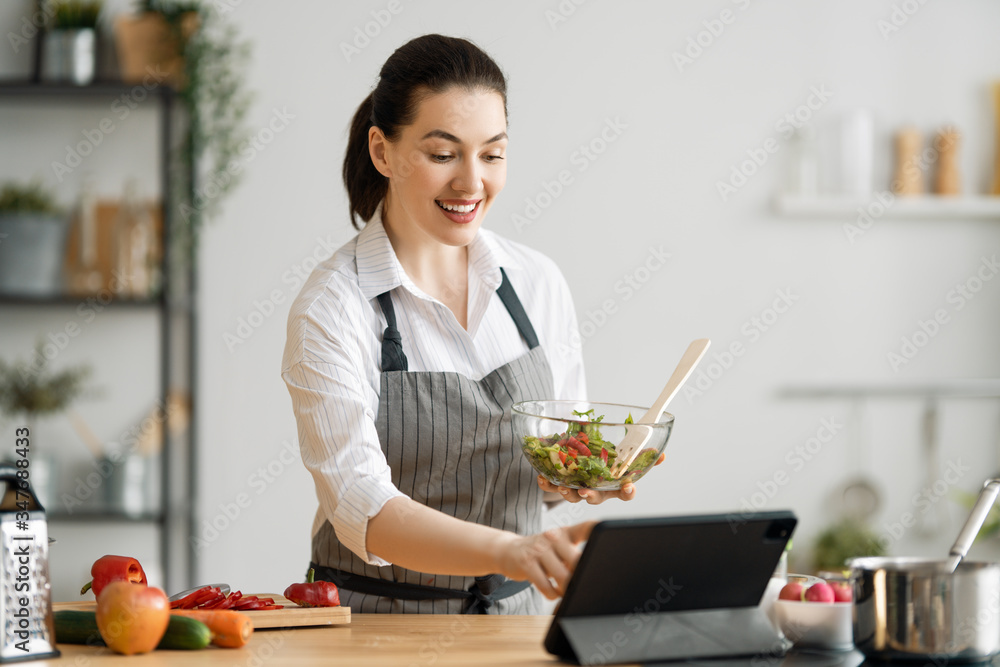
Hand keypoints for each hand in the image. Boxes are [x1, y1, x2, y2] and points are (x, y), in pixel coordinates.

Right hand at [494, 521, 595, 598]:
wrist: (508, 551)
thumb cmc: (542, 552)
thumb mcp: (559, 547)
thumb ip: (575, 555)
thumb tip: (594, 573)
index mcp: (566, 532)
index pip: (586, 527)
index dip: (598, 530)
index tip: (610, 534)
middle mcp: (553, 537)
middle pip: (577, 561)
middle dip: (581, 576)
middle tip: (580, 583)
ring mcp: (539, 549)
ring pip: (562, 577)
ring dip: (566, 589)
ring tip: (564, 589)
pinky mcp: (526, 563)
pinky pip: (547, 587)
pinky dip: (552, 594)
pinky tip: (552, 591)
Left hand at [536, 452, 665, 503]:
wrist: (577, 458)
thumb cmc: (603, 459)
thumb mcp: (623, 453)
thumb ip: (641, 454)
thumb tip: (661, 454)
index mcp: (613, 483)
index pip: (625, 493)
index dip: (627, 492)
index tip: (629, 487)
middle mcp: (596, 489)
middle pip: (596, 497)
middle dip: (591, 496)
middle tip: (587, 492)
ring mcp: (578, 488)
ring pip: (574, 496)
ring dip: (568, 493)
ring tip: (563, 488)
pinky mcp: (560, 484)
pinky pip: (553, 487)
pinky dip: (547, 484)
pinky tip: (542, 477)